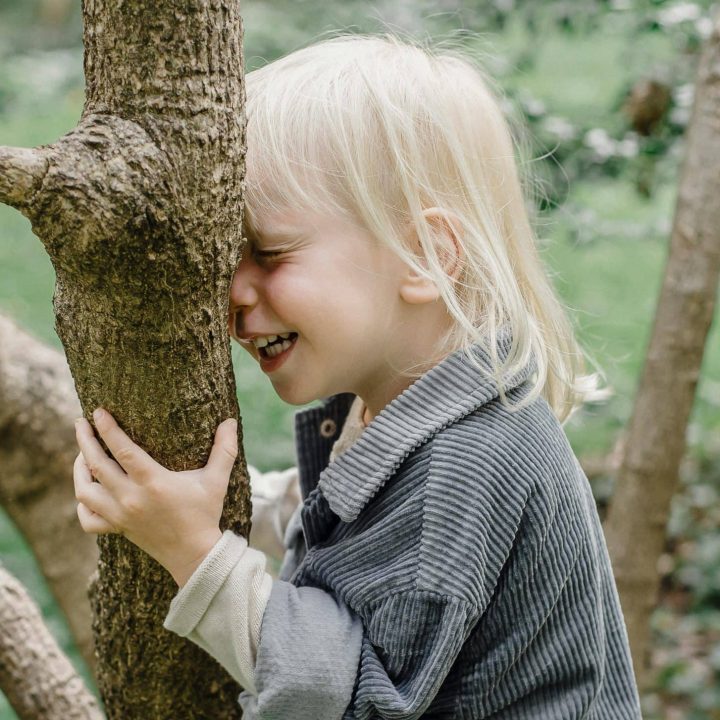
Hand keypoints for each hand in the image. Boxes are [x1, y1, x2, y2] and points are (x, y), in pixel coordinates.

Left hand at [74, 408, 236, 586]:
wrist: (195, 554)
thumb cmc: (205, 513)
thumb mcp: (217, 480)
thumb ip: (224, 449)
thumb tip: (231, 421)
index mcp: (154, 482)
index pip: (122, 449)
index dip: (108, 429)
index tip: (98, 411)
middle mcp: (131, 498)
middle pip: (96, 465)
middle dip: (85, 440)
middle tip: (80, 423)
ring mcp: (120, 515)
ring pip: (85, 490)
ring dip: (79, 469)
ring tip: (82, 453)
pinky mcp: (117, 529)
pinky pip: (87, 518)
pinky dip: (82, 503)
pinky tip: (87, 490)